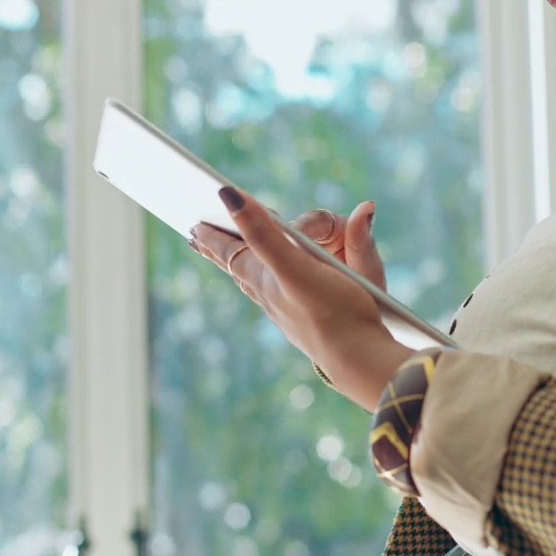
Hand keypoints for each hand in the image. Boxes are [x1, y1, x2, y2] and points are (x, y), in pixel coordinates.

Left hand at [190, 187, 413, 411]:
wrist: (361, 358)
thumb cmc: (333, 310)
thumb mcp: (295, 267)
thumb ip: (263, 233)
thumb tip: (230, 196)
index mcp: (266, 279)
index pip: (231, 252)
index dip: (213, 235)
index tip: (194, 223)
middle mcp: (272, 297)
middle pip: (239, 267)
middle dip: (220, 250)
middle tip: (197, 238)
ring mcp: (289, 312)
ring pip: (257, 284)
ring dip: (241, 266)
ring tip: (227, 259)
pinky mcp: (308, 323)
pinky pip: (279, 298)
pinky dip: (267, 284)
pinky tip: (269, 290)